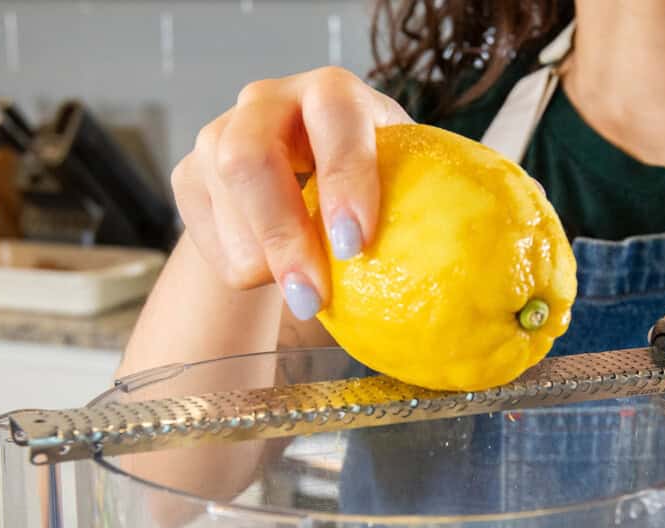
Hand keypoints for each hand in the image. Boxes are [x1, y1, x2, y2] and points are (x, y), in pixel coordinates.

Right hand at [171, 66, 410, 318]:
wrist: (298, 189)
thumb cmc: (366, 190)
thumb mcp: (397, 185)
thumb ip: (423, 209)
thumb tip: (474, 277)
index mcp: (332, 93)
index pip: (334, 115)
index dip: (344, 178)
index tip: (356, 245)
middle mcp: (268, 102)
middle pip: (250, 157)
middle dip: (283, 234)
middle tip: (313, 297)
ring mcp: (219, 134)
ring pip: (225, 202)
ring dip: (264, 261)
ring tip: (304, 294)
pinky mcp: (190, 176)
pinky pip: (207, 236)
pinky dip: (243, 270)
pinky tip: (272, 278)